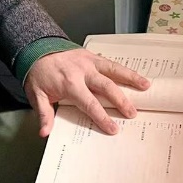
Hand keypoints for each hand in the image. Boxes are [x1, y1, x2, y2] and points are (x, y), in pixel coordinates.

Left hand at [23, 49, 149, 136]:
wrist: (37, 49)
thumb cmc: (38, 75)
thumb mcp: (37, 96)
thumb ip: (44, 114)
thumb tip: (45, 132)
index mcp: (69, 83)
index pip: (89, 103)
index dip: (102, 117)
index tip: (112, 129)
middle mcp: (82, 71)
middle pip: (106, 87)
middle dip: (121, 101)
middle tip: (132, 113)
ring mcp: (89, 61)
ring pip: (113, 70)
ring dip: (130, 78)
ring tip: (146, 86)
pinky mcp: (92, 56)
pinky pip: (111, 63)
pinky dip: (124, 69)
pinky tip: (136, 75)